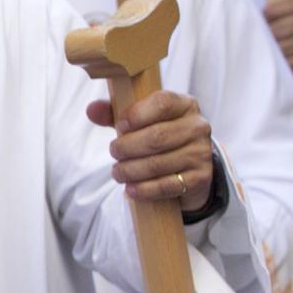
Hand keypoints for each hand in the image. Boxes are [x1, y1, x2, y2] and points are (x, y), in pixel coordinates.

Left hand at [87, 90, 213, 212]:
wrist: (189, 165)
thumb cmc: (158, 134)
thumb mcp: (139, 120)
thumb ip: (114, 113)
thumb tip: (91, 109)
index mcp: (184, 104)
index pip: (162, 103)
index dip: (136, 115)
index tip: (120, 126)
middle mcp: (197, 126)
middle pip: (157, 136)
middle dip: (127, 147)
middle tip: (114, 152)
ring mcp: (201, 153)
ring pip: (159, 163)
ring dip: (131, 170)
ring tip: (117, 172)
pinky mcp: (200, 178)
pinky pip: (167, 185)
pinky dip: (144, 189)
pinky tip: (130, 189)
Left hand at [264, 0, 292, 87]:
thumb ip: (280, 13)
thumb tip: (249, 21)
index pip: (269, 12)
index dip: (262, 23)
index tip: (264, 29)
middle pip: (271, 31)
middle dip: (268, 41)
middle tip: (272, 45)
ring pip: (276, 48)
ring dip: (275, 55)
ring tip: (283, 55)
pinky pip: (284, 62)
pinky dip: (283, 66)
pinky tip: (291, 64)